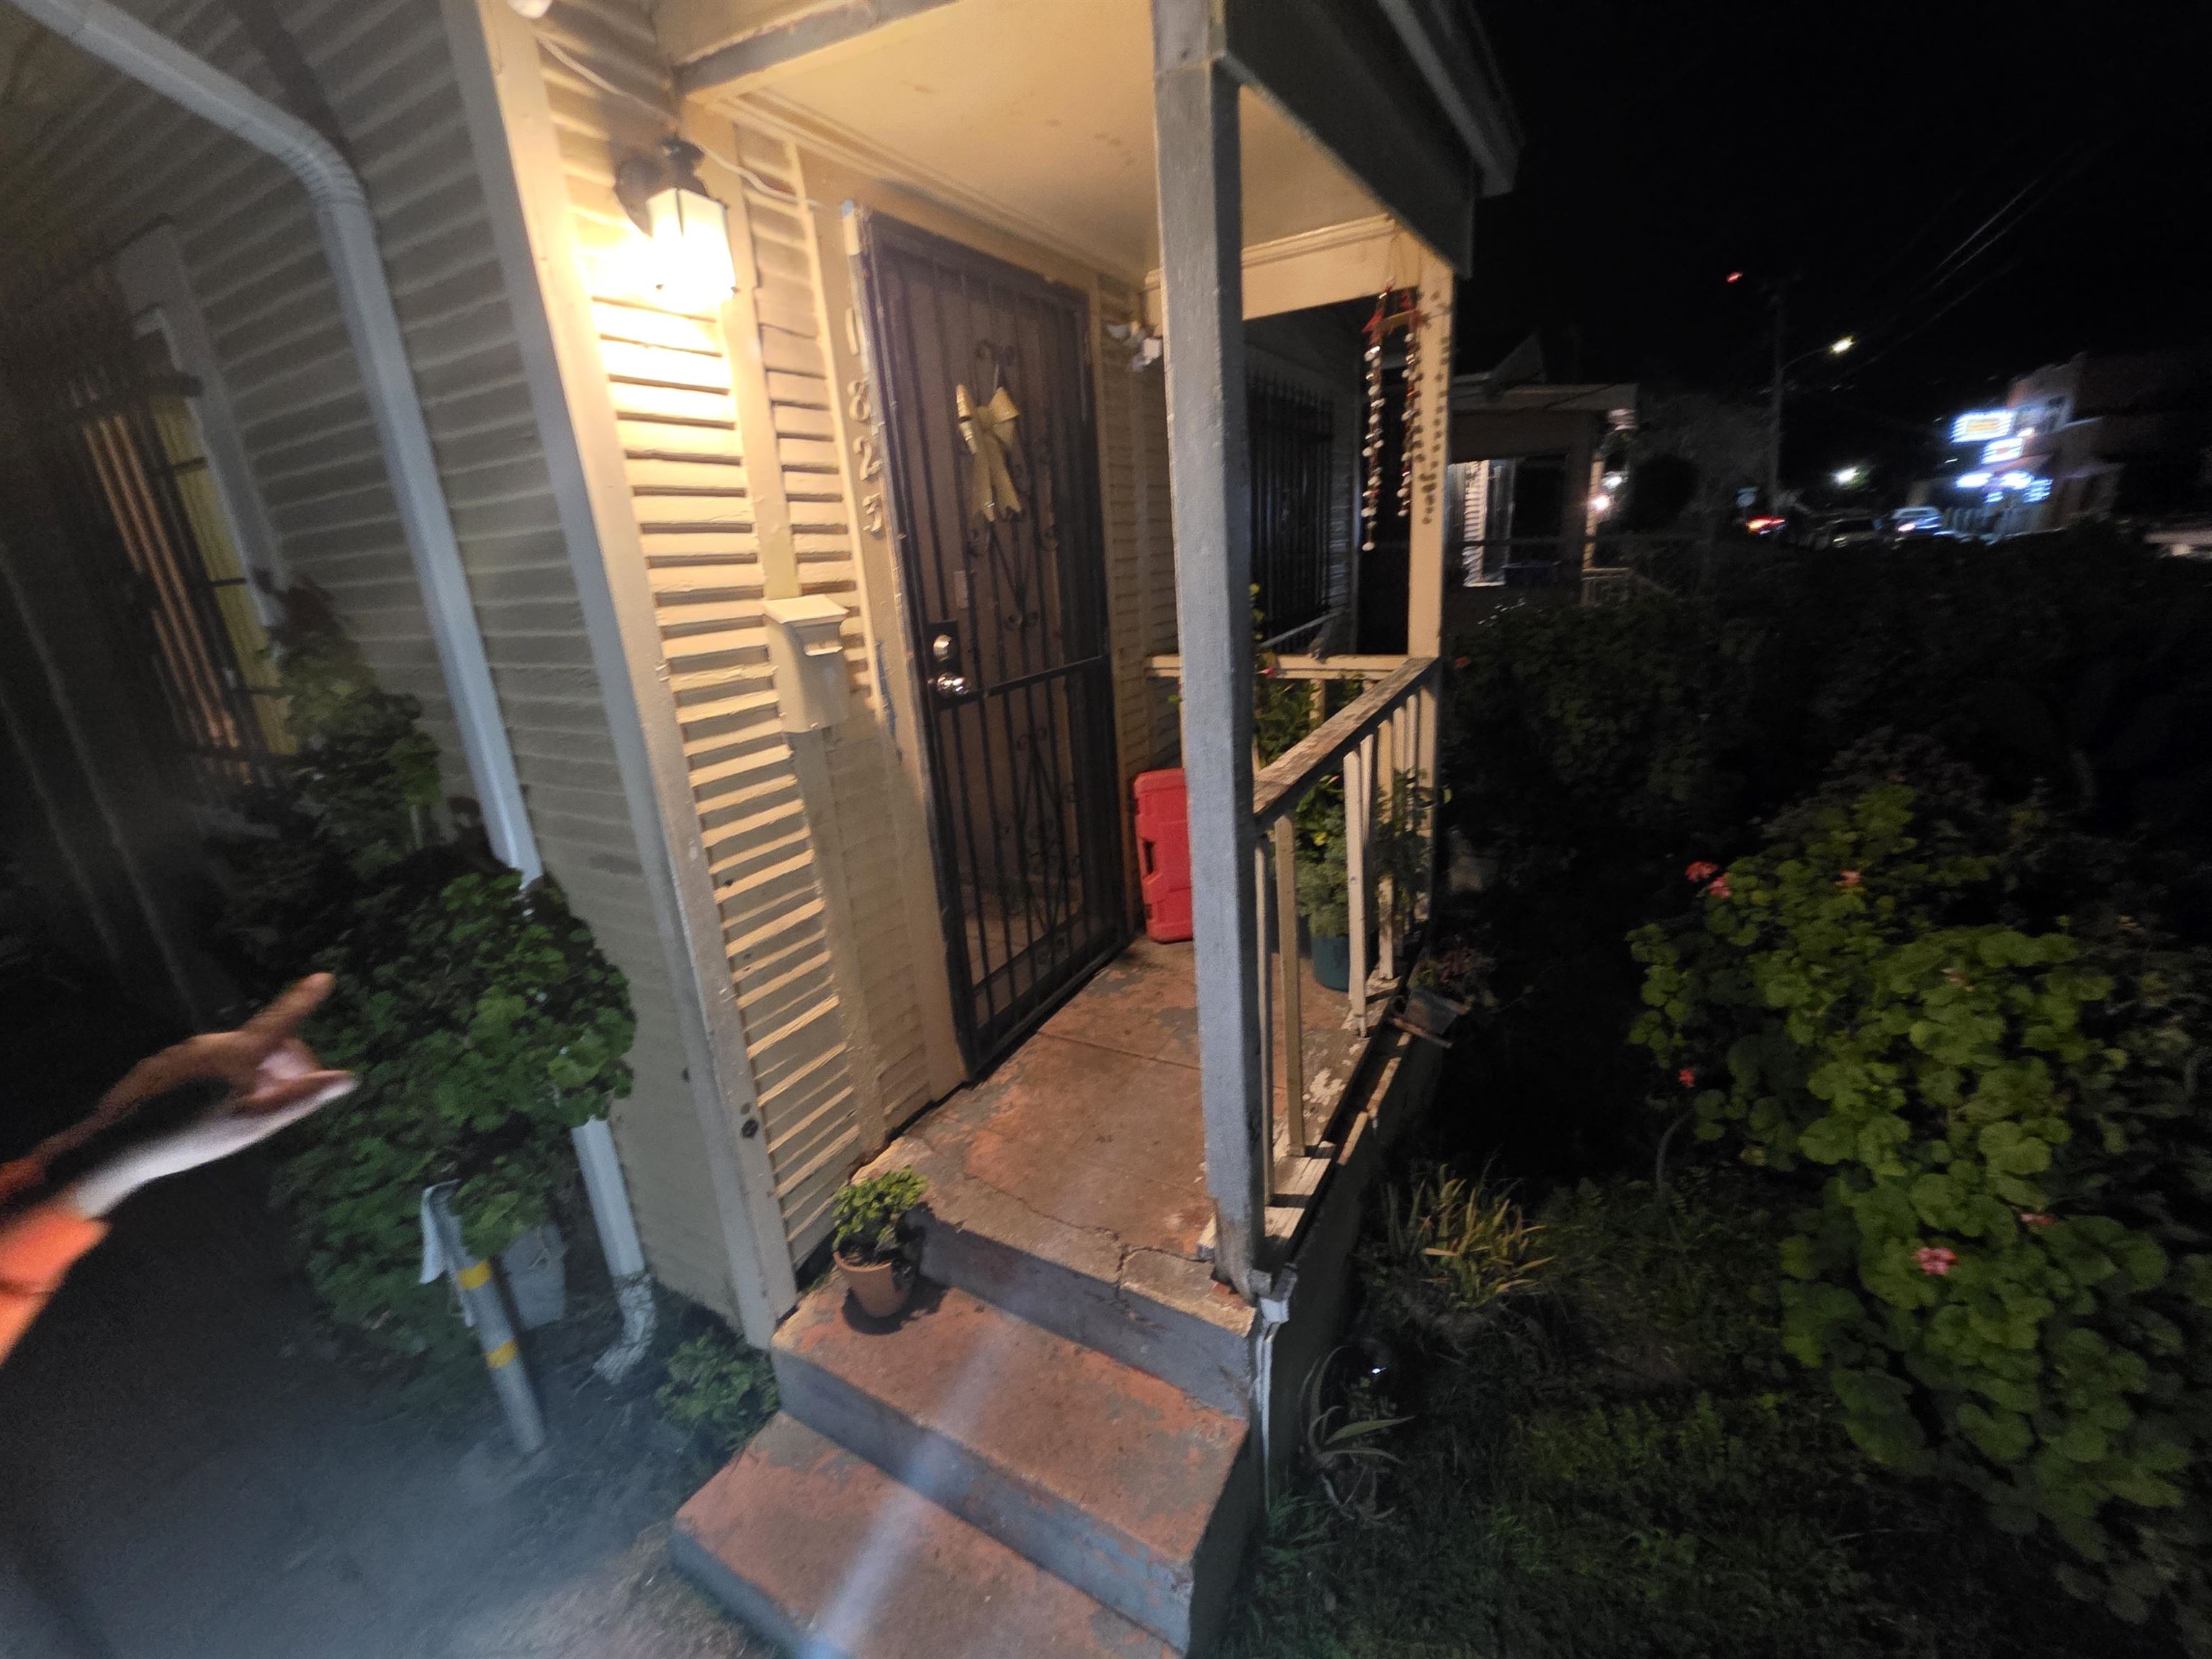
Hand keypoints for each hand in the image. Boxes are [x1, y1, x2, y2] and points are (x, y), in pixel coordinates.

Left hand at [64, 976, 356, 1217]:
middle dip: (284, 1066)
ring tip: (249, 1110)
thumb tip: (347, 1078)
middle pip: (263, 1045)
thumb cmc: (196, 1136)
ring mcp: (184, 1053)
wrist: (123, 1149)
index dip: (303, 1000)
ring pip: (234, 1056)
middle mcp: (210, 1044)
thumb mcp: (257, 1123)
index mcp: (238, 1052)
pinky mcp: (163, 1066)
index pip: (281, 1020)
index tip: (322, 978)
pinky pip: (206, 1064)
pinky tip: (214, 1108)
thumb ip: (303, 1096)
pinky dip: (224, 1078)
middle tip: (289, 1100)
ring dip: (253, 1075)